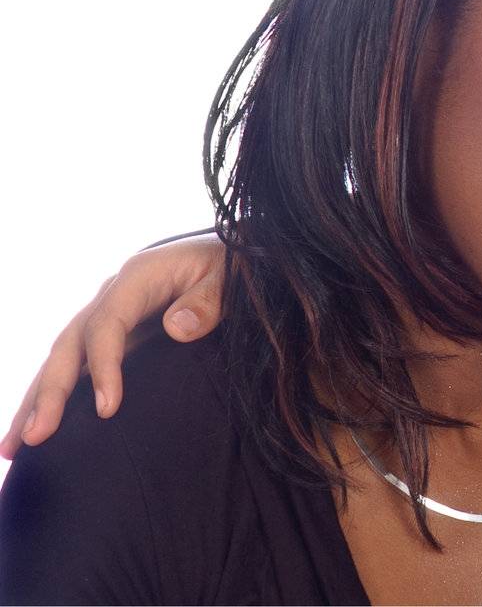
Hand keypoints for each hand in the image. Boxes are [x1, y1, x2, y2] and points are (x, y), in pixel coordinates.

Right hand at [0, 232, 225, 458]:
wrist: (237, 256)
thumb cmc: (237, 265)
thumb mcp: (232, 276)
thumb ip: (210, 300)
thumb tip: (177, 327)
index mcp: (139, 276)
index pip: (107, 323)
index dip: (102, 366)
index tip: (106, 409)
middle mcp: (114, 294)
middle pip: (71, 343)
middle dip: (50, 391)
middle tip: (34, 438)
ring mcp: (109, 314)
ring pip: (63, 357)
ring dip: (37, 400)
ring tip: (14, 447)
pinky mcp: (115, 334)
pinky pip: (78, 364)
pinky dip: (56, 395)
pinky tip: (40, 427)